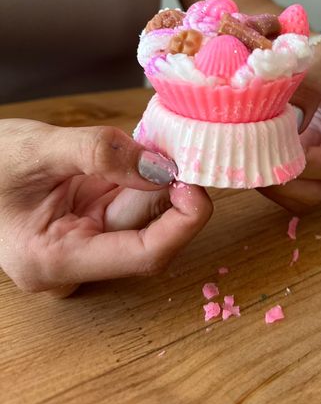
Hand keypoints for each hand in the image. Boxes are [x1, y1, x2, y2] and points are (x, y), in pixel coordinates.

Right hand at [0, 120, 212, 293]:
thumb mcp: (38, 149)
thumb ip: (98, 153)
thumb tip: (161, 167)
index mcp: (54, 260)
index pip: (142, 256)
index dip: (183, 224)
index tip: (198, 185)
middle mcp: (75, 261)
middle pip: (148, 232)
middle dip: (169, 189)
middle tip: (184, 148)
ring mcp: (85, 242)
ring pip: (143, 214)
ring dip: (156, 178)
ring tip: (153, 143)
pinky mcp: (91, 223)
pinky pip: (131, 201)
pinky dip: (144, 175)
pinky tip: (142, 152)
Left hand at [259, 40, 320, 213]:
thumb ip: (310, 80)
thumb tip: (291, 110)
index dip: (305, 165)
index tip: (270, 151)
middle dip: (283, 182)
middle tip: (249, 160)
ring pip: (305, 195)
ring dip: (274, 185)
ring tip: (246, 159)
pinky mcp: (317, 167)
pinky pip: (295, 186)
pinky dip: (272, 179)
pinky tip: (252, 157)